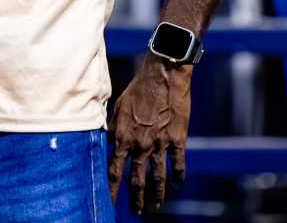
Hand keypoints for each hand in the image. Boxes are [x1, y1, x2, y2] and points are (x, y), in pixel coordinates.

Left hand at [108, 55, 189, 213]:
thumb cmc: (138, 89)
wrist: (163, 76)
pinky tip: (177, 184)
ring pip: (157, 177)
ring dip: (156, 194)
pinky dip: (178, 176)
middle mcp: (140, 145)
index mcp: (123, 137)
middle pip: (135, 179)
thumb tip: (108, 142)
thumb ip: (114, 127)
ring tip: (155, 205)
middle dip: (135, 198)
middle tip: (136, 212)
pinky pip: (178, 164)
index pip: (114, 170)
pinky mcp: (177, 140)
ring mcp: (160, 145)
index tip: (109, 202)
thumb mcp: (120, 107)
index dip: (111, 189)